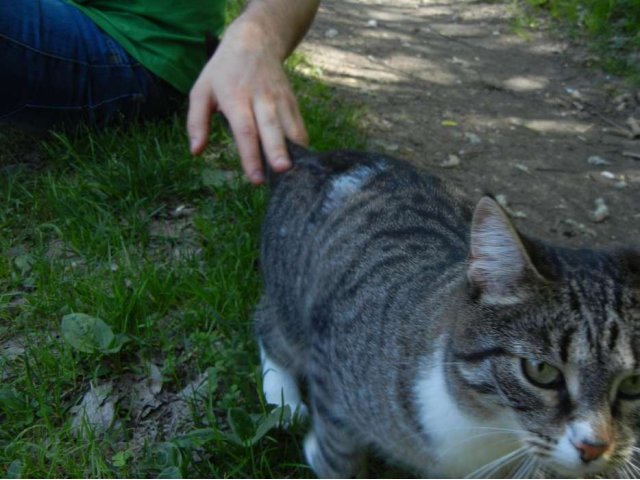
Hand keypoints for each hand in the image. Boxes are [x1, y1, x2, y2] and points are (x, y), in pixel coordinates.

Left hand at [187, 19, 307, 184]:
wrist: (255, 41)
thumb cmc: (223, 71)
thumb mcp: (201, 90)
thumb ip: (196, 122)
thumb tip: (196, 151)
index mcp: (235, 98)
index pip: (245, 130)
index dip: (250, 155)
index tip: (255, 178)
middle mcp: (260, 99)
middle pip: (271, 128)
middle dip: (277, 151)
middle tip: (281, 171)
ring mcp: (279, 99)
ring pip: (289, 127)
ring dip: (293, 150)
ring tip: (294, 172)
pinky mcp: (291, 101)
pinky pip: (298, 125)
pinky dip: (301, 143)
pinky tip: (300, 161)